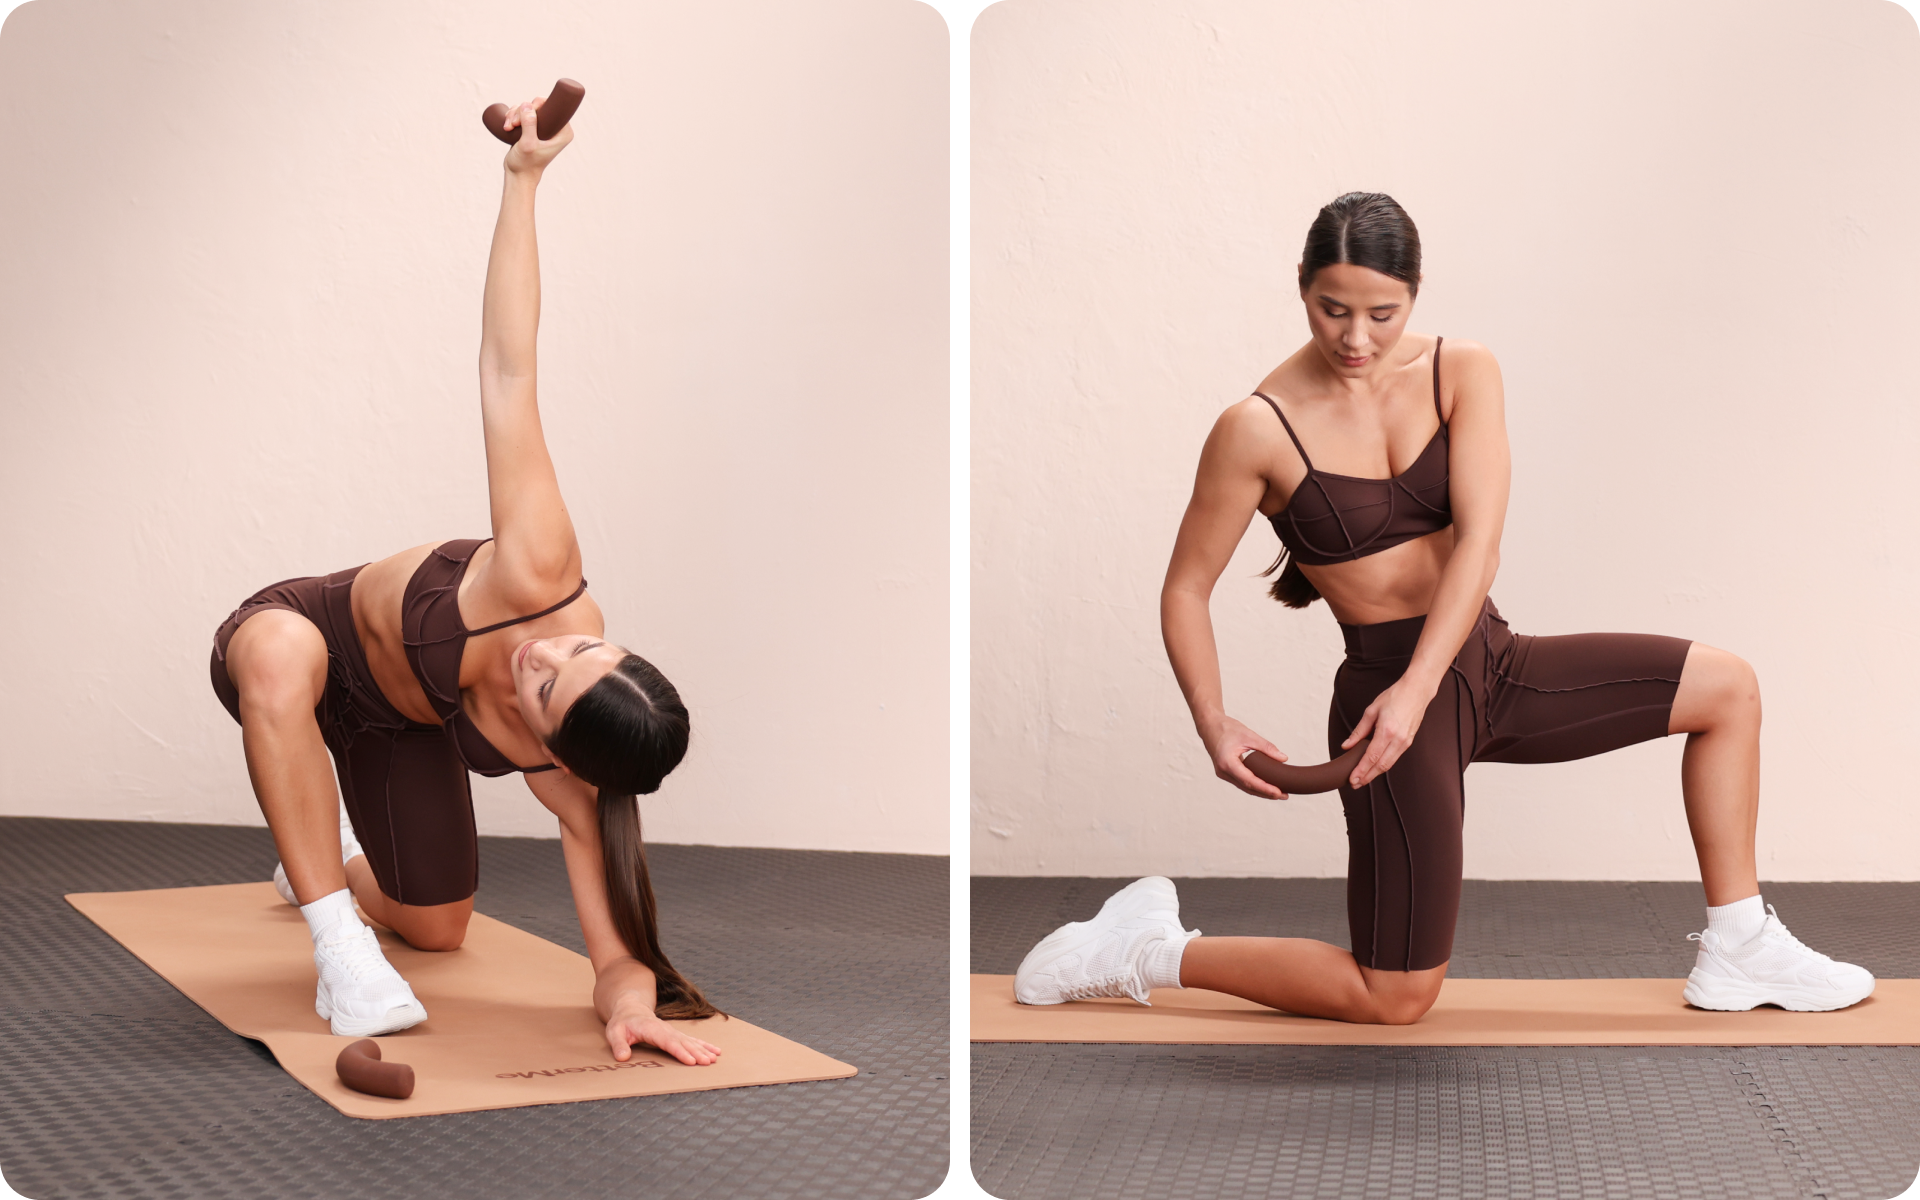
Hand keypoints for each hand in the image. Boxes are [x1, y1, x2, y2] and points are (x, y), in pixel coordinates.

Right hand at [502, 96, 574, 175]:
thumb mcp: (528, 144)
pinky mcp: (533, 129)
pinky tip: (507, 126)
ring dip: (515, 114)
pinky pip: (523, 114)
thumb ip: (529, 125)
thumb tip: (527, 105)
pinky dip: (513, 117)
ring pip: (528, 109)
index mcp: (564, 132)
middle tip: (514, 124)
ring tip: (509, 127)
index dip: (538, 104)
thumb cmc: (526, 163)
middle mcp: (556, 129)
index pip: (554, 106)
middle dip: (522, 111)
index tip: (526, 113)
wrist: (518, 175)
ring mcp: (544, 128)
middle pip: (539, 105)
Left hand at [605, 1001, 722, 1065]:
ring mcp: (672, 1031)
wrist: (631, 1009)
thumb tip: (623, 1057)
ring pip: (690, 1041)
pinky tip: (715, 1051)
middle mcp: (665, 1029)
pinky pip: (692, 1040)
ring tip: (714, 1058)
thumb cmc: (622, 1023)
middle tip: (708, 1062)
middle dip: (696, 1052)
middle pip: (683, 1041)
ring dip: (703, 1049)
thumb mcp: (614, 1032)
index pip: (667, 1041)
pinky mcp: (675, 1034)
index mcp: (651, 1028)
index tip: (690, 1061)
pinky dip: (704, 1045)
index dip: (679, 1051)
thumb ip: (618, 1045)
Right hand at [1203, 714, 1289, 798]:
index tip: (1279, 792)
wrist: (1209, 725)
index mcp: (1227, 763)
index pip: (1249, 781)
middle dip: (1266, 793)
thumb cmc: (1226, 728)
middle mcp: (1223, 772)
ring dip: (1261, 791)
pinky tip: (1265, 786)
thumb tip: (1283, 758)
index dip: (1265, 788)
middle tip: (1284, 796)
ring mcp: (1223, 774)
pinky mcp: (1225, 772)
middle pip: (1248, 788)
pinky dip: (1254, 785)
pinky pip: (1241, 782)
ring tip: (1278, 793)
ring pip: (1245, 787)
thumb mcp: (1249, 735)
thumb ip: (1266, 747)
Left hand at [1342, 674, 1437, 787]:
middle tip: (1354, 784)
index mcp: (1387, 731)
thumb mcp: (1371, 711)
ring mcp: (1405, 742)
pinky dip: (1383, 765)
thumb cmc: (1394, 697)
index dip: (1361, 770)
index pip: (1371, 757)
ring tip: (1362, 779)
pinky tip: (1374, 768)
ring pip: (1389, 764)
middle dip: (1367, 777)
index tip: (1352, 779)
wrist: (1416, 692)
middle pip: (1381, 765)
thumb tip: (1347, 745)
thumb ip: (1359, 731)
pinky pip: (1394, 758)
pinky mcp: (1409, 742)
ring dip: (1375, 774)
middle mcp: (1398, 740)